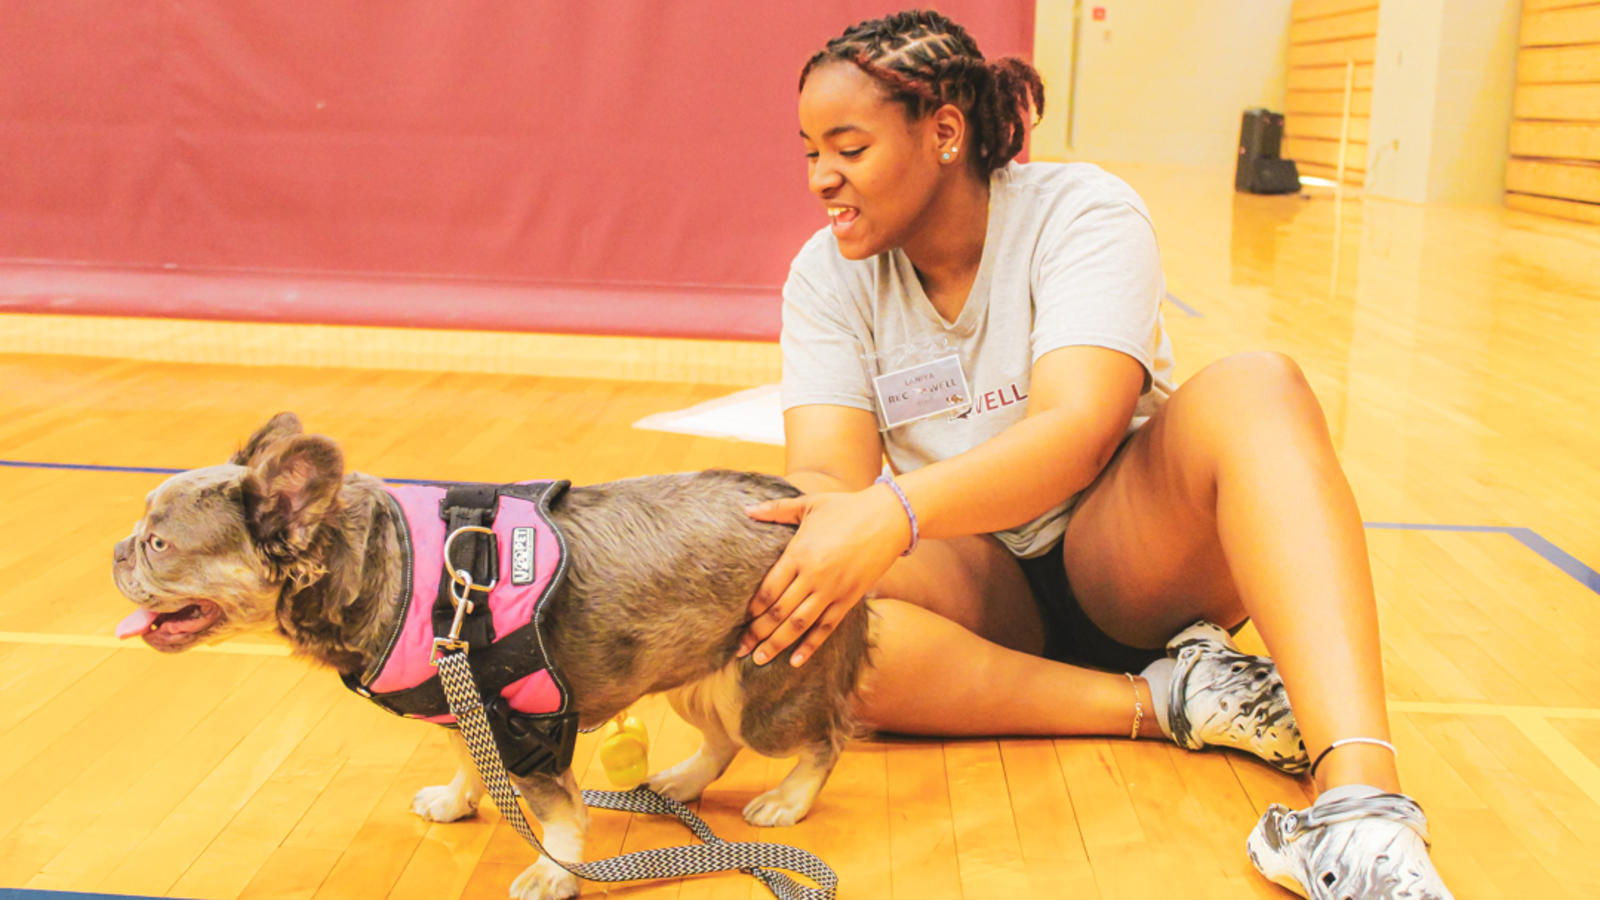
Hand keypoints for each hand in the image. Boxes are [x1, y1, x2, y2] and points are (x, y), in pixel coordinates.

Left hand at [738, 484, 910, 666]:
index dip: (752, 609)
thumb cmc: (847, 508)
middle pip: (778, 611)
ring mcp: (833, 590)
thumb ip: (776, 510)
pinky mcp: (850, 599)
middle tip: (740, 649)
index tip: (739, 620)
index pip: (768, 589)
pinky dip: (811, 646)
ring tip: (760, 659)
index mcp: (799, 553)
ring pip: (799, 624)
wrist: (889, 518)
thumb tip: (746, 510)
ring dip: (777, 644)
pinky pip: (827, 627)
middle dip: (757, 632)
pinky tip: (796, 661)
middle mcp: (813, 576)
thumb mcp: (809, 504)